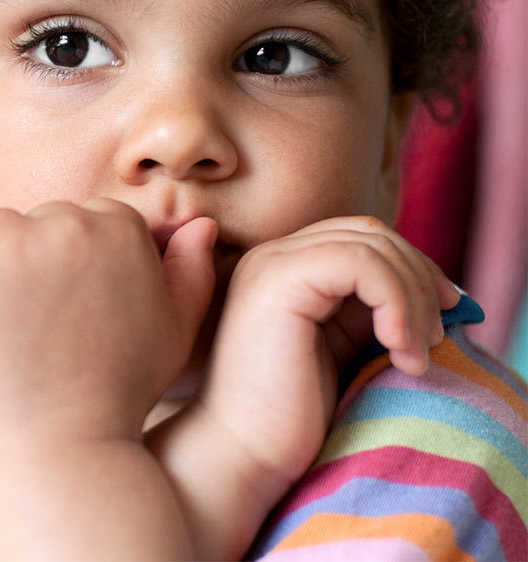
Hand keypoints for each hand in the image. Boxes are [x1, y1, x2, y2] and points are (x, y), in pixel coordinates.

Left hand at [0, 199, 217, 449]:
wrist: (63, 448)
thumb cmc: (120, 391)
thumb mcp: (175, 331)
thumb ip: (190, 272)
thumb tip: (198, 224)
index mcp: (119, 227)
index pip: (85, 219)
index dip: (75, 267)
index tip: (73, 311)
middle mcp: (67, 223)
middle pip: (35, 222)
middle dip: (33, 262)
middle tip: (39, 326)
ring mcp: (11, 244)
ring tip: (9, 328)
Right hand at [148, 216, 458, 559]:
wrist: (242, 454)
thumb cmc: (290, 417)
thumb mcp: (343, 347)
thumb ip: (371, 310)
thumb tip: (439, 291)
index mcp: (284, 268)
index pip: (362, 238)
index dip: (413, 269)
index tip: (444, 318)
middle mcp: (271, 255)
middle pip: (370, 232)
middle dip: (421, 278)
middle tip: (438, 336)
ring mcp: (270, 264)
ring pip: (370, 243)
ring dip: (414, 297)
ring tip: (416, 356)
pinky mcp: (278, 282)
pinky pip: (360, 264)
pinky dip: (397, 303)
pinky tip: (399, 352)